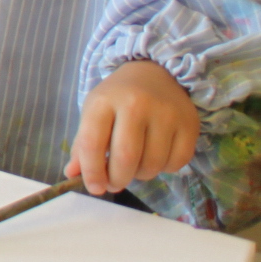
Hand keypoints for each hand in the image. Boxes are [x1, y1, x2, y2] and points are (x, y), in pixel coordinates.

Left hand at [68, 59, 199, 195]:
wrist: (155, 73)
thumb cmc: (118, 98)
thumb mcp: (94, 112)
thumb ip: (83, 144)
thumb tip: (72, 174)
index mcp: (104, 101)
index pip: (92, 143)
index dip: (92, 172)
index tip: (95, 188)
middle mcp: (136, 104)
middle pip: (125, 158)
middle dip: (117, 179)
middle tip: (114, 183)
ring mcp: (165, 114)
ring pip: (152, 164)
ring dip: (140, 175)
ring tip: (134, 166)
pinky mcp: (189, 124)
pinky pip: (176, 163)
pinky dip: (164, 169)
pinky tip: (155, 157)